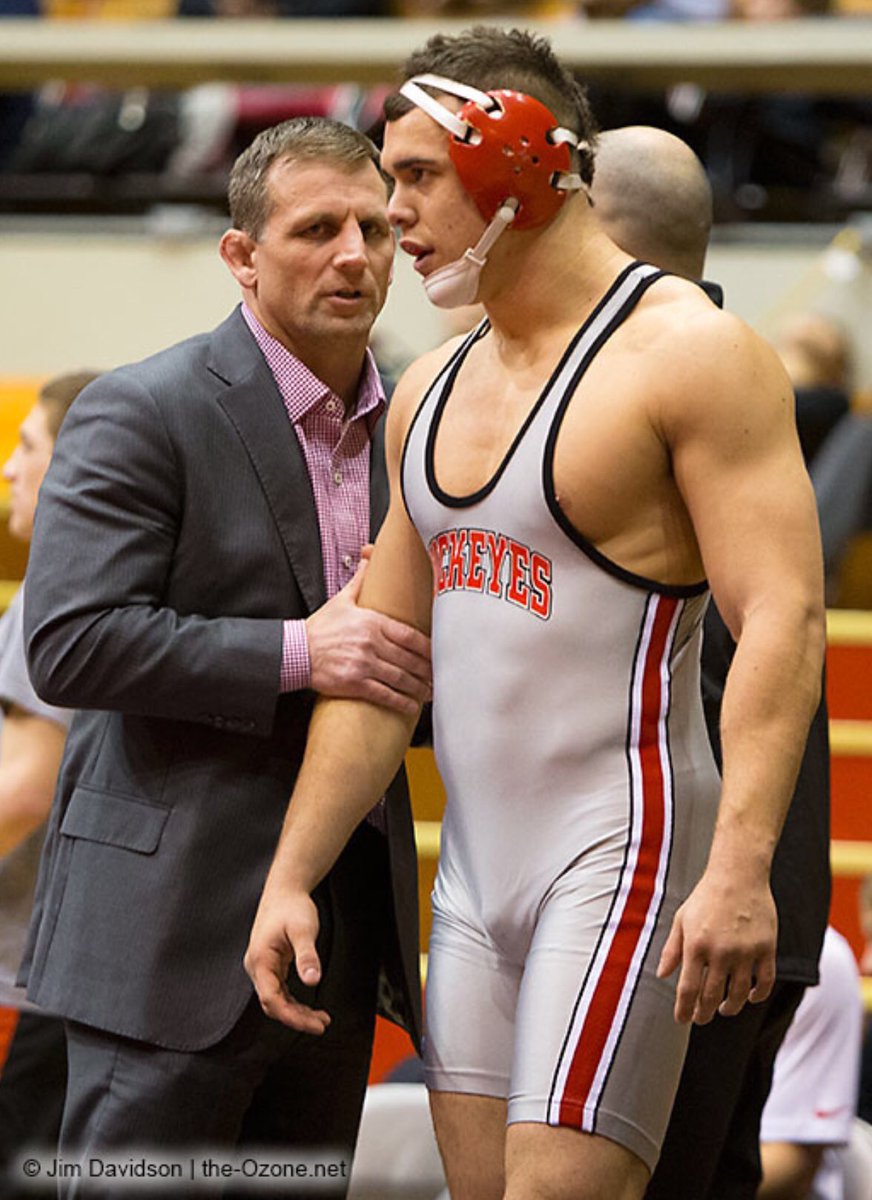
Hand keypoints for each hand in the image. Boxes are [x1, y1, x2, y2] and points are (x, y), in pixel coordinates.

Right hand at [244, 885, 329, 1034]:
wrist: (285, 889)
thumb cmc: (292, 906)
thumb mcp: (303, 929)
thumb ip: (307, 955)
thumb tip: (312, 981)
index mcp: (260, 960)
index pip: (272, 1000)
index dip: (291, 1016)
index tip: (313, 1024)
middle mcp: (257, 966)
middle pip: (273, 1004)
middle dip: (296, 1018)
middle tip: (321, 1025)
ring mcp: (262, 966)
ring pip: (276, 999)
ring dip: (296, 1012)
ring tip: (320, 1019)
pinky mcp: (270, 965)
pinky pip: (279, 991)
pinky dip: (293, 1001)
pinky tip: (308, 1007)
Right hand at [306, 558, 430, 715]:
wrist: (295, 652)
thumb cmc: (319, 628)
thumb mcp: (341, 600)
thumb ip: (360, 581)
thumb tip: (369, 556)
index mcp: (371, 622)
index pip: (409, 635)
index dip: (428, 648)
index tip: (438, 654)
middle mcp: (371, 643)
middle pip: (409, 659)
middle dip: (427, 671)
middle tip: (438, 677)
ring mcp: (363, 664)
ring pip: (400, 678)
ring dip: (418, 687)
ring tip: (429, 692)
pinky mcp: (354, 684)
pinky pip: (384, 694)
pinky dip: (401, 702)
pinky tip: (411, 706)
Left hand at [657, 866, 776, 1024]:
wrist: (738, 875)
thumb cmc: (706, 897)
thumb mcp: (682, 919)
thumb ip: (672, 949)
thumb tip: (662, 975)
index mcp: (696, 945)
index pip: (688, 990)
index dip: (684, 1010)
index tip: (682, 1019)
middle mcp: (721, 952)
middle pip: (712, 997)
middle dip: (704, 1014)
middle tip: (701, 1019)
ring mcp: (746, 952)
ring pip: (738, 995)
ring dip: (729, 1008)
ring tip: (723, 1009)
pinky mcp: (767, 949)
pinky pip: (765, 982)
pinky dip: (757, 995)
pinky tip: (749, 997)